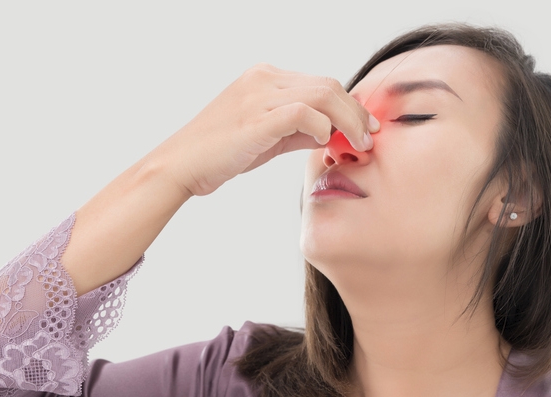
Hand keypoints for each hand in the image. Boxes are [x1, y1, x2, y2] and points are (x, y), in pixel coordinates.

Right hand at [157, 63, 378, 196]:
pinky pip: (303, 112)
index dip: (350, 105)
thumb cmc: (221, 153)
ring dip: (348, 120)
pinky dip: (322, 126)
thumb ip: (298, 130)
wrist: (181, 165)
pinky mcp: (255, 118)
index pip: (322, 83)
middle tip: (369, 137)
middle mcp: (263, 78)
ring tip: (358, 143)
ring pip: (322, 94)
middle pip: (328, 85)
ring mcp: (259, 95)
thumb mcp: (266, 136)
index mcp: (265, 77)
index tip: (366, 127)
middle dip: (356, 112)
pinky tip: (324, 142)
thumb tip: (330, 134)